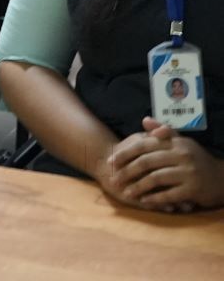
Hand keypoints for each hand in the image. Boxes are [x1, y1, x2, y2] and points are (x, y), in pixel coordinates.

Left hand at [109, 118, 223, 211]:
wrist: (223, 178)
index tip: (110, 160)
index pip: (144, 145)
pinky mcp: (193, 189)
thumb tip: (144, 119)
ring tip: (126, 192)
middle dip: (127, 171)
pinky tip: (144, 201)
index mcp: (175, 143)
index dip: (125, 153)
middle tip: (113, 178)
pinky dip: (155, 198)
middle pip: (146, 162)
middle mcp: (181, 155)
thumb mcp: (182, 143)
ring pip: (156, 179)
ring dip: (138, 187)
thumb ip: (163, 132)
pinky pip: (169, 194)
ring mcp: (188, 173)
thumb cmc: (197, 159)